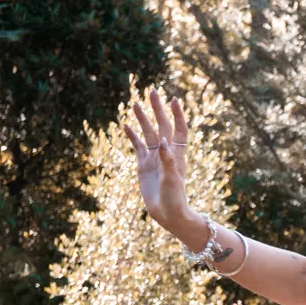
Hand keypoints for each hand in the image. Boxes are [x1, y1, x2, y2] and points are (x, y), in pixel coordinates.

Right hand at [122, 89, 200, 237]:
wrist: (167, 213)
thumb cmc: (174, 197)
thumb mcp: (172, 179)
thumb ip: (168, 160)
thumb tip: (162, 140)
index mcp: (177, 154)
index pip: (179, 129)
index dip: (177, 114)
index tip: (174, 99)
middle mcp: (166, 152)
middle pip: (162, 125)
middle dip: (157, 109)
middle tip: (152, 91)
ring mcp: (154, 157)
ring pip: (147, 133)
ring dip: (143, 118)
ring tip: (135, 103)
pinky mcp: (143, 165)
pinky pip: (137, 146)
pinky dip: (132, 135)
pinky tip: (126, 125)